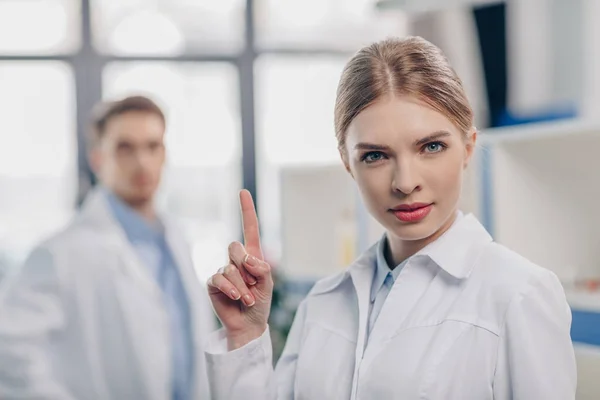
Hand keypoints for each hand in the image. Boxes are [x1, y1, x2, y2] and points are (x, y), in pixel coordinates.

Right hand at [207, 189, 273, 349]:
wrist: (248, 324)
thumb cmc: (260, 303)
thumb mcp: (268, 284)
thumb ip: (262, 268)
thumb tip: (247, 258)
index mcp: (252, 256)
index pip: (250, 228)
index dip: (246, 210)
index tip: (243, 191)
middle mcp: (236, 260)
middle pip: (235, 246)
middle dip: (245, 265)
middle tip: (253, 284)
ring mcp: (223, 270)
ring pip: (230, 268)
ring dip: (242, 286)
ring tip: (248, 299)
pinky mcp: (213, 283)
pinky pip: (220, 279)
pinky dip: (231, 289)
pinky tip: (237, 299)